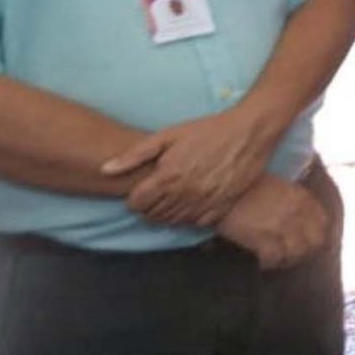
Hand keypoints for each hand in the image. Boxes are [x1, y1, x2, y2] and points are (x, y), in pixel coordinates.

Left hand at [105, 110, 274, 226]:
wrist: (249, 132)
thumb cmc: (207, 130)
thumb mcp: (169, 135)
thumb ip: (135, 155)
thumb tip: (104, 170)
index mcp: (167, 177)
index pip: (136, 204)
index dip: (134, 198)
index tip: (140, 190)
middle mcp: (184, 195)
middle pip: (153, 215)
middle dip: (148, 207)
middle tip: (155, 194)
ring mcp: (203, 203)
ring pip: (173, 222)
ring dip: (167, 214)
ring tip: (171, 199)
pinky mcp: (221, 207)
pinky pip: (196, 223)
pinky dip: (189, 217)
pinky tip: (191, 203)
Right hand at [215, 174, 328, 268]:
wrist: (224, 184)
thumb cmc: (247, 184)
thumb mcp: (280, 186)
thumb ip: (294, 201)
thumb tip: (297, 220)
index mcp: (302, 197)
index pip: (324, 223)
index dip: (315, 236)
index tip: (304, 242)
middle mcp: (297, 211)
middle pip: (316, 242)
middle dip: (306, 252)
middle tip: (291, 256)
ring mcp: (281, 225)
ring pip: (298, 253)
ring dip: (288, 260)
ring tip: (276, 261)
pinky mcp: (262, 236)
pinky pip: (275, 258)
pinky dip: (270, 263)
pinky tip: (262, 263)